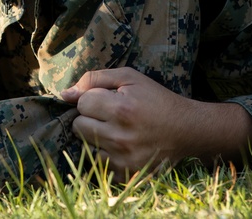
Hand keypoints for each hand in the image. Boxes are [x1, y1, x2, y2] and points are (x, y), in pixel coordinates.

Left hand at [61, 67, 251, 178]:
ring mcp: (123, 158)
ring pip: (85, 145)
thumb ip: (94, 79)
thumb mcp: (129, 77)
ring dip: (95, 136)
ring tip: (115, 129)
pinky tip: (120, 145)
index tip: (108, 100)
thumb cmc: (155, 99)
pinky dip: (104, 153)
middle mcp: (120, 136)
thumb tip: (65, 94)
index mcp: (122, 109)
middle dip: (89, 117)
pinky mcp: (126, 173)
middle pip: (78, 126)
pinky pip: (97, 163)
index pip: (81, 103)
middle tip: (110, 115)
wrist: (186, 129)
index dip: (92, 98)